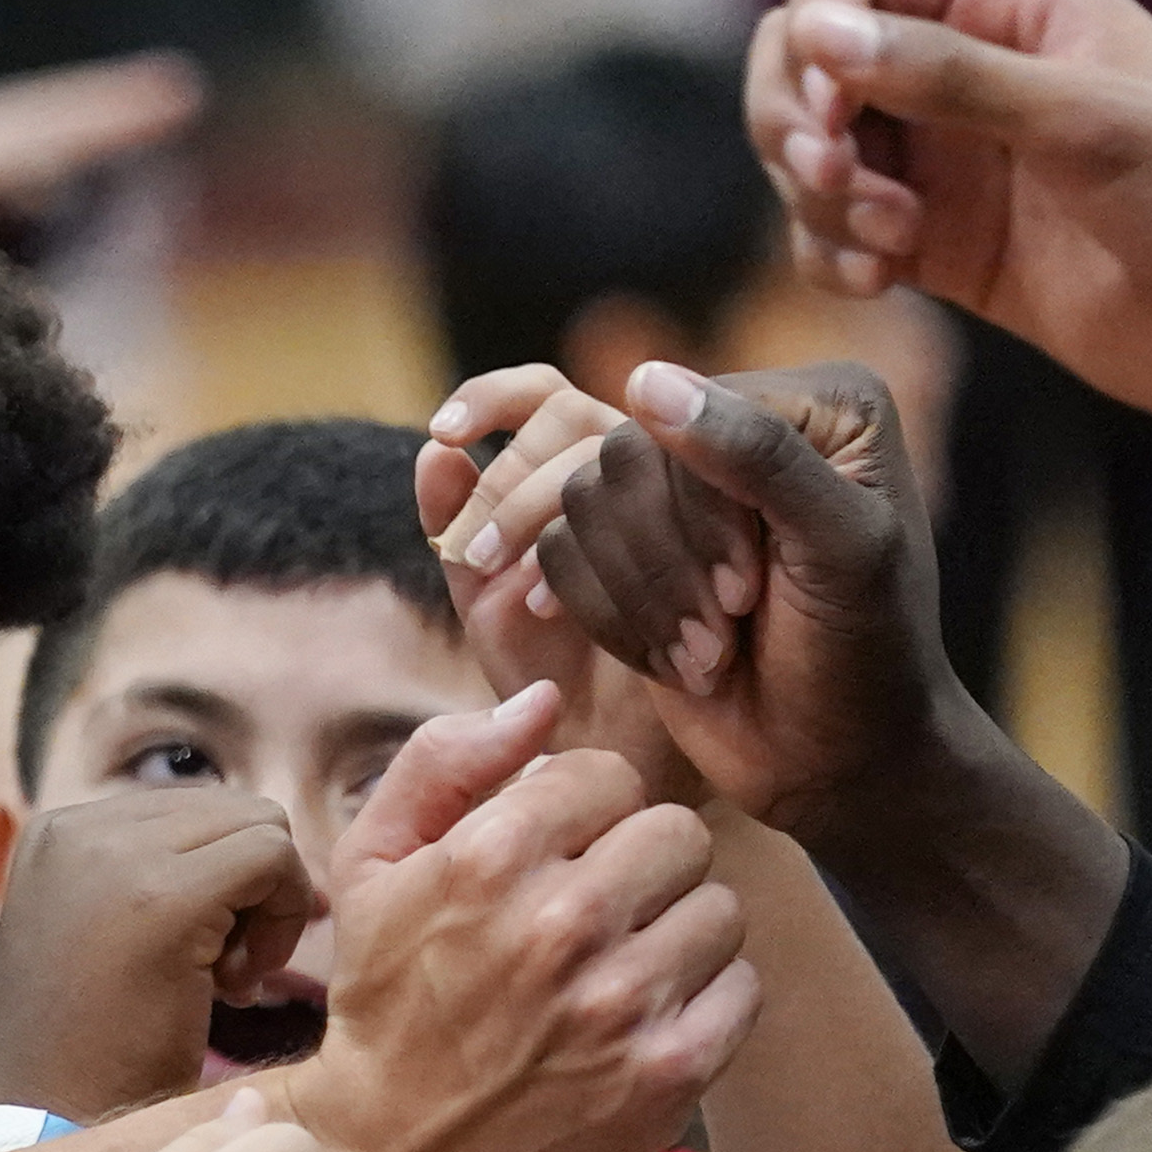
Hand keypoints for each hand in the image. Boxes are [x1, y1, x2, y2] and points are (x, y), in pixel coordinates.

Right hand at [0, 781, 318, 1117]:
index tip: (205, 956)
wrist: (47, 1126)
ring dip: (269, 906)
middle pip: (235, 810)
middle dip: (253, 889)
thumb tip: (262, 834)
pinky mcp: (163, 894)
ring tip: (224, 981)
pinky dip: (282, 921)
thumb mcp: (104, 930)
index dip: (227, 881)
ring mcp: (115, 854)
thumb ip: (154, 871)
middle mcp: (78, 825)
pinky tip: (235, 987)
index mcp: (59, 829)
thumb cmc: (90, 1050)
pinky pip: (274, 859)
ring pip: (263, 826)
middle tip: (223, 974)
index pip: (195, 810)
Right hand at [279, 689, 757, 1151]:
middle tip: (603, 915)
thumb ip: (442, 764)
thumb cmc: (384, 1006)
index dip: (585, 814)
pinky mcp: (666, 1075)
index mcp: (487, 857)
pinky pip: (743, 990)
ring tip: (627, 970)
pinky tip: (652, 1020)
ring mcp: (619, 1003)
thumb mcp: (369, 871)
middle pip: (678, 835)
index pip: (607, 776)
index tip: (558, 860)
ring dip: (680, 935)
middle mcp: (560, 923)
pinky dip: (709, 1002)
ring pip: (720, 910)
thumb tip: (543, 702)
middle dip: (642, 868)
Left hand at [410, 368, 698, 809]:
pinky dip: (606, 553)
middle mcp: (633, 471)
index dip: (491, 396)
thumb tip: (434, 451)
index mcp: (578, 469)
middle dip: (515, 480)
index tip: (444, 431)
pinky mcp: (718, 552)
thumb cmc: (549, 674)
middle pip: (575, 418)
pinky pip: (667, 514)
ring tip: (522, 598)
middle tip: (477, 554)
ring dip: (555, 516)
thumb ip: (457, 527)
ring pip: (617, 459)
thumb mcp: (485, 600)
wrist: (613, 756)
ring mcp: (681, 504)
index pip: (541, 394)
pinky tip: (563, 610)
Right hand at [522, 364, 974, 843]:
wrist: (837, 766)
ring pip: (578, 504)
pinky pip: (558, 554)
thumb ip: (758, 456)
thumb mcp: (839, 551)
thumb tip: (645, 378)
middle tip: (724, 636)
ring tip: (705, 659)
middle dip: (663, 565)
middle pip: (622, 457)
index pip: (690, 416)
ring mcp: (679, 492)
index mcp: (818, 405)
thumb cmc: (863, 659)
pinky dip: (605, 620)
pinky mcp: (629, 551)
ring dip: (638, 602)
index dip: (700, 513)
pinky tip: (668, 665)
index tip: (751, 596)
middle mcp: (741, 429)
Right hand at [752, 0, 1151, 444]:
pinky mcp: (938, 242)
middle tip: (835, 183)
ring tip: (895, 245)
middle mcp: (959, 63)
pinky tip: (883, 281)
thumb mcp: (1088, 122)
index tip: (831, 117)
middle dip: (796, 122)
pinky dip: (831, 253)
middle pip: (802, 57)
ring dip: (820, 199)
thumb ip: (950, 77)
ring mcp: (945, 155)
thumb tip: (819, 33)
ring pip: (807, 149)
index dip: (813, 34)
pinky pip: (832, 230)